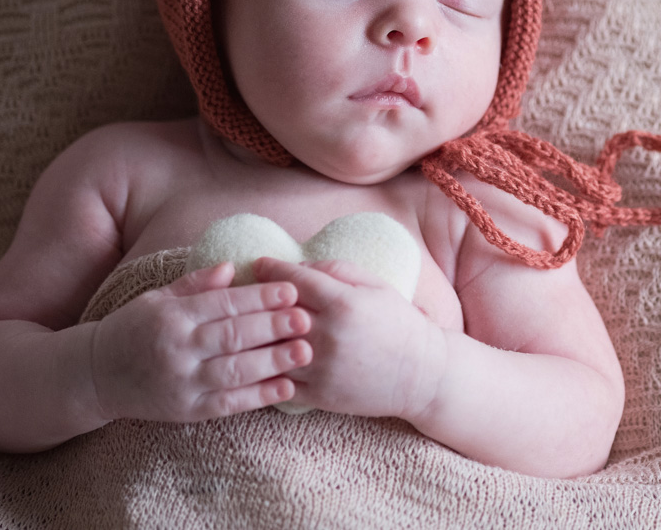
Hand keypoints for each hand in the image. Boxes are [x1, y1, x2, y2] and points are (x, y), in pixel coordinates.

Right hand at [90, 262, 311, 421]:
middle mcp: (177, 349)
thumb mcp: (158, 299)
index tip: (291, 290)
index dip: (259, 297)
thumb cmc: (134, 329)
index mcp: (172, 316)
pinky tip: (287, 388)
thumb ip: (196, 284)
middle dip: (272, 326)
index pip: (222, 304)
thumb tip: (232, 266)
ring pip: (234, 371)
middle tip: (306, 318)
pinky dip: (259, 397)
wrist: (95, 376)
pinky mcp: (187, 411)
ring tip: (305, 351)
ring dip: (273, 361)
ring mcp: (182, 383)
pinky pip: (228, 404)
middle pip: (232, 336)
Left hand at [253, 257, 444, 419]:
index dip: (271, 269)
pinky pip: (277, 381)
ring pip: (268, 350)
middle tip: (238, 294)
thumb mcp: (375, 286)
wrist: (422, 375)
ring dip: (251, 338)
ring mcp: (321, 368)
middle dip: (252, 302)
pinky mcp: (319, 395)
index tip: (258, 264)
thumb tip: (297, 267)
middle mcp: (328, 335)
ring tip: (238, 327)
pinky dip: (262, 370)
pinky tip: (253, 359)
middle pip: (272, 314)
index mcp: (343, 303)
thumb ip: (336, 270)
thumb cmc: (398, 323)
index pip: (292, 280)